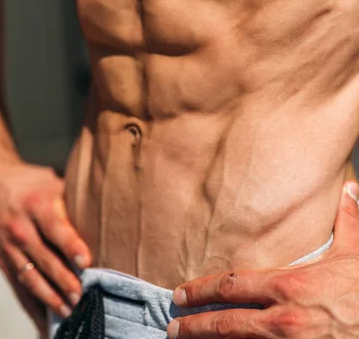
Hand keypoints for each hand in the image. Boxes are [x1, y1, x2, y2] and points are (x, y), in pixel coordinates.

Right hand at [0, 160, 91, 336]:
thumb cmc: (29, 182)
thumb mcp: (51, 181)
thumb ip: (72, 198)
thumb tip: (105, 209)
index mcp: (36, 204)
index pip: (55, 227)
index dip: (71, 245)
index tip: (86, 261)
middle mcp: (21, 227)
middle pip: (44, 257)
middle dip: (62, 279)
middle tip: (80, 295)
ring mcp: (9, 246)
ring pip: (30, 276)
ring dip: (49, 296)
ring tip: (68, 310)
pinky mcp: (2, 259)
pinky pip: (17, 285)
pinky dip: (31, 303)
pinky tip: (44, 317)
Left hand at [168, 181, 358, 338]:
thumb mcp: (354, 255)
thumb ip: (346, 221)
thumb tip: (349, 189)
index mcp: (289, 286)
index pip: (232, 285)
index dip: (202, 289)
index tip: (182, 292)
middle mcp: (281, 320)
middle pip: (225, 322)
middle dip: (195, 324)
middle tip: (173, 324)